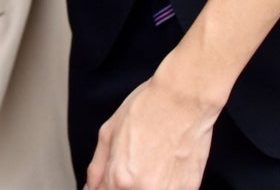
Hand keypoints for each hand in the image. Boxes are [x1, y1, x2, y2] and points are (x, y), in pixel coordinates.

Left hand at [84, 60, 220, 189]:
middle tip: (130, 165)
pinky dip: (163, 184)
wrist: (183, 100)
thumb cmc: (147, 109)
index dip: (103, 188)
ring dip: (143, 185)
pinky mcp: (189, 189)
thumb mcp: (108, 133)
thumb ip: (97, 166)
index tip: (106, 180)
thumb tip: (90, 187)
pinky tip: (164, 165)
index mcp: (121, 177)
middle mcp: (145, 189)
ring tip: (148, 163)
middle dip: (122, 185)